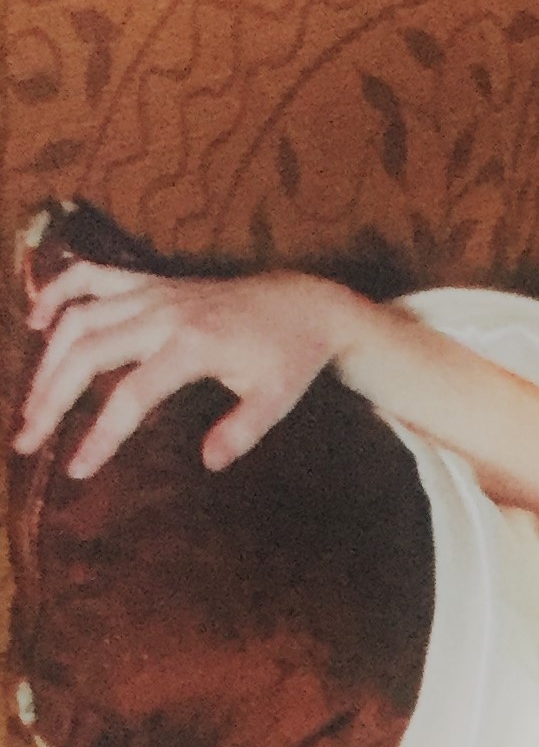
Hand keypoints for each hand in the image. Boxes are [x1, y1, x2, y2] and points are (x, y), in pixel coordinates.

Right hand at [14, 260, 360, 479]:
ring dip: (46, 359)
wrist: (303, 304)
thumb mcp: (278, 398)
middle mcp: (163, 313)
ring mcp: (152, 292)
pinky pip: (93, 277)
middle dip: (51, 399)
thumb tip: (208, 463)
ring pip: (79, 318)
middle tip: (26, 441)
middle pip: (87, 352)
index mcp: (192, 345)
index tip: (77, 469)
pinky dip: (58, 292)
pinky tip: (35, 322)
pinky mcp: (150, 282)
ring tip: (29, 404)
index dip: (100, 434)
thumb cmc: (289, 357)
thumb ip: (243, 430)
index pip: (131, 394)